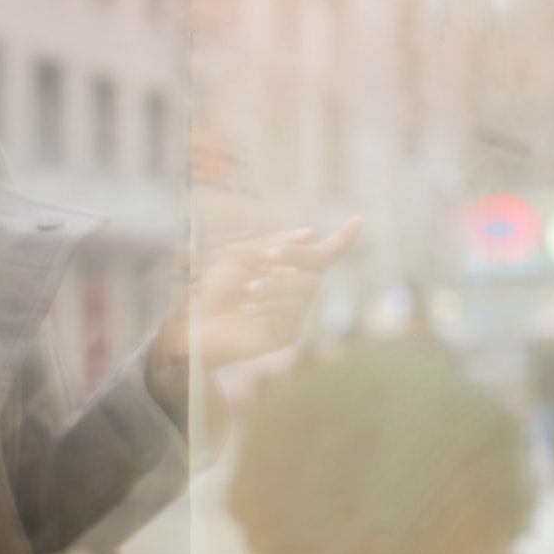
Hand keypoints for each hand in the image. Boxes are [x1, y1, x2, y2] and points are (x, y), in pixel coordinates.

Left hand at [159, 217, 361, 372]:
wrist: (194, 326)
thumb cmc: (213, 289)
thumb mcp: (239, 257)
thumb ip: (273, 244)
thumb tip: (311, 234)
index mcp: (288, 270)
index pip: (323, 254)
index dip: (342, 238)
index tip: (358, 219)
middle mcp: (297, 290)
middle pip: (316, 266)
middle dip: (294, 257)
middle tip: (268, 258)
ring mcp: (295, 313)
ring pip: (307, 289)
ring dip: (277, 284)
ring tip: (249, 290)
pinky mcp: (288, 333)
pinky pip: (294, 312)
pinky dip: (272, 305)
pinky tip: (249, 309)